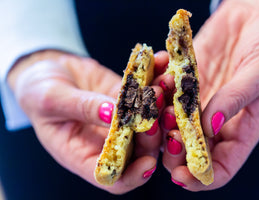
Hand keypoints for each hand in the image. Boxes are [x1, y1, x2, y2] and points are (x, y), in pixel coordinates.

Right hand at [8, 50, 162, 193]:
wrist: (48, 69)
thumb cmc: (38, 91)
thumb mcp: (52, 99)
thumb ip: (82, 107)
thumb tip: (114, 113)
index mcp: (84, 154)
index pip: (114, 178)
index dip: (133, 175)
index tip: (148, 162)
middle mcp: (108, 141)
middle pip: (141, 148)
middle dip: (154, 132)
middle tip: (159, 109)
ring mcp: (122, 119)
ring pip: (152, 119)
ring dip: (162, 102)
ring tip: (164, 80)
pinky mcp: (129, 98)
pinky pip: (147, 91)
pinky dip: (156, 76)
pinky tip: (161, 60)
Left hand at [158, 0, 258, 190]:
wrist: (256, 12)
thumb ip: (236, 100)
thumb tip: (208, 126)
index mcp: (242, 128)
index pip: (221, 166)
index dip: (200, 176)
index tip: (181, 176)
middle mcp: (215, 121)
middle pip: (188, 150)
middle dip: (172, 148)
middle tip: (166, 132)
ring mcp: (196, 101)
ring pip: (169, 122)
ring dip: (158, 115)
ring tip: (159, 95)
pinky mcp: (183, 80)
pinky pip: (163, 91)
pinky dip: (156, 86)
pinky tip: (159, 72)